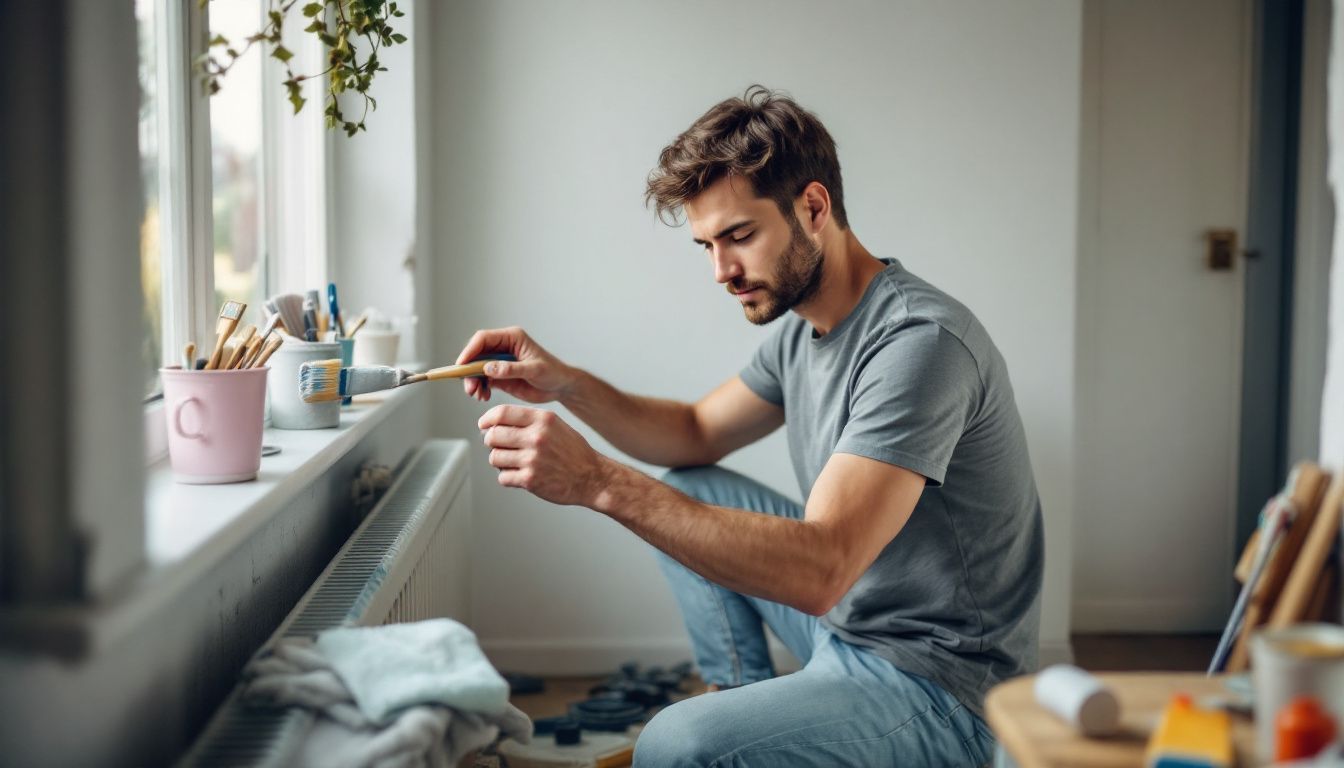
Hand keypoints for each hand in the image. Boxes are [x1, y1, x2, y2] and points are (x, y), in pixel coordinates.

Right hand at [456, 326, 576, 402]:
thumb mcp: (534, 370)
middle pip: (476, 354)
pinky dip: (479, 388)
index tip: (462, 366)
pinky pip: (483, 379)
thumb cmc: (553, 373)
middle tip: (470, 388)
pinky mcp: (500, 375)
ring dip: (472, 381)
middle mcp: (503, 347)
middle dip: (469, 371)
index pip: (483, 339)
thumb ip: (511, 369)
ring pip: (477, 368)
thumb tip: (488, 368)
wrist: (561, 387)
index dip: (469, 351)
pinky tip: (484, 396)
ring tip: (478, 395)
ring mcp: (500, 362)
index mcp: (512, 338)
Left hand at [480, 405, 609, 505]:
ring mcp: (532, 459)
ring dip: (499, 461)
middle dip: (491, 442)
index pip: (502, 413)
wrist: (592, 477)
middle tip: (499, 446)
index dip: (487, 419)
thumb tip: (495, 422)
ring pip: (494, 457)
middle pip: (493, 436)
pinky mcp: (530, 480)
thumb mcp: (555, 425)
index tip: (483, 425)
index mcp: (543, 419)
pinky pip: (503, 477)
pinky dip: (507, 477)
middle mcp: (537, 437)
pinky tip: (520, 475)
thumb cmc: (573, 452)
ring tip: (512, 462)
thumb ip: (529, 421)